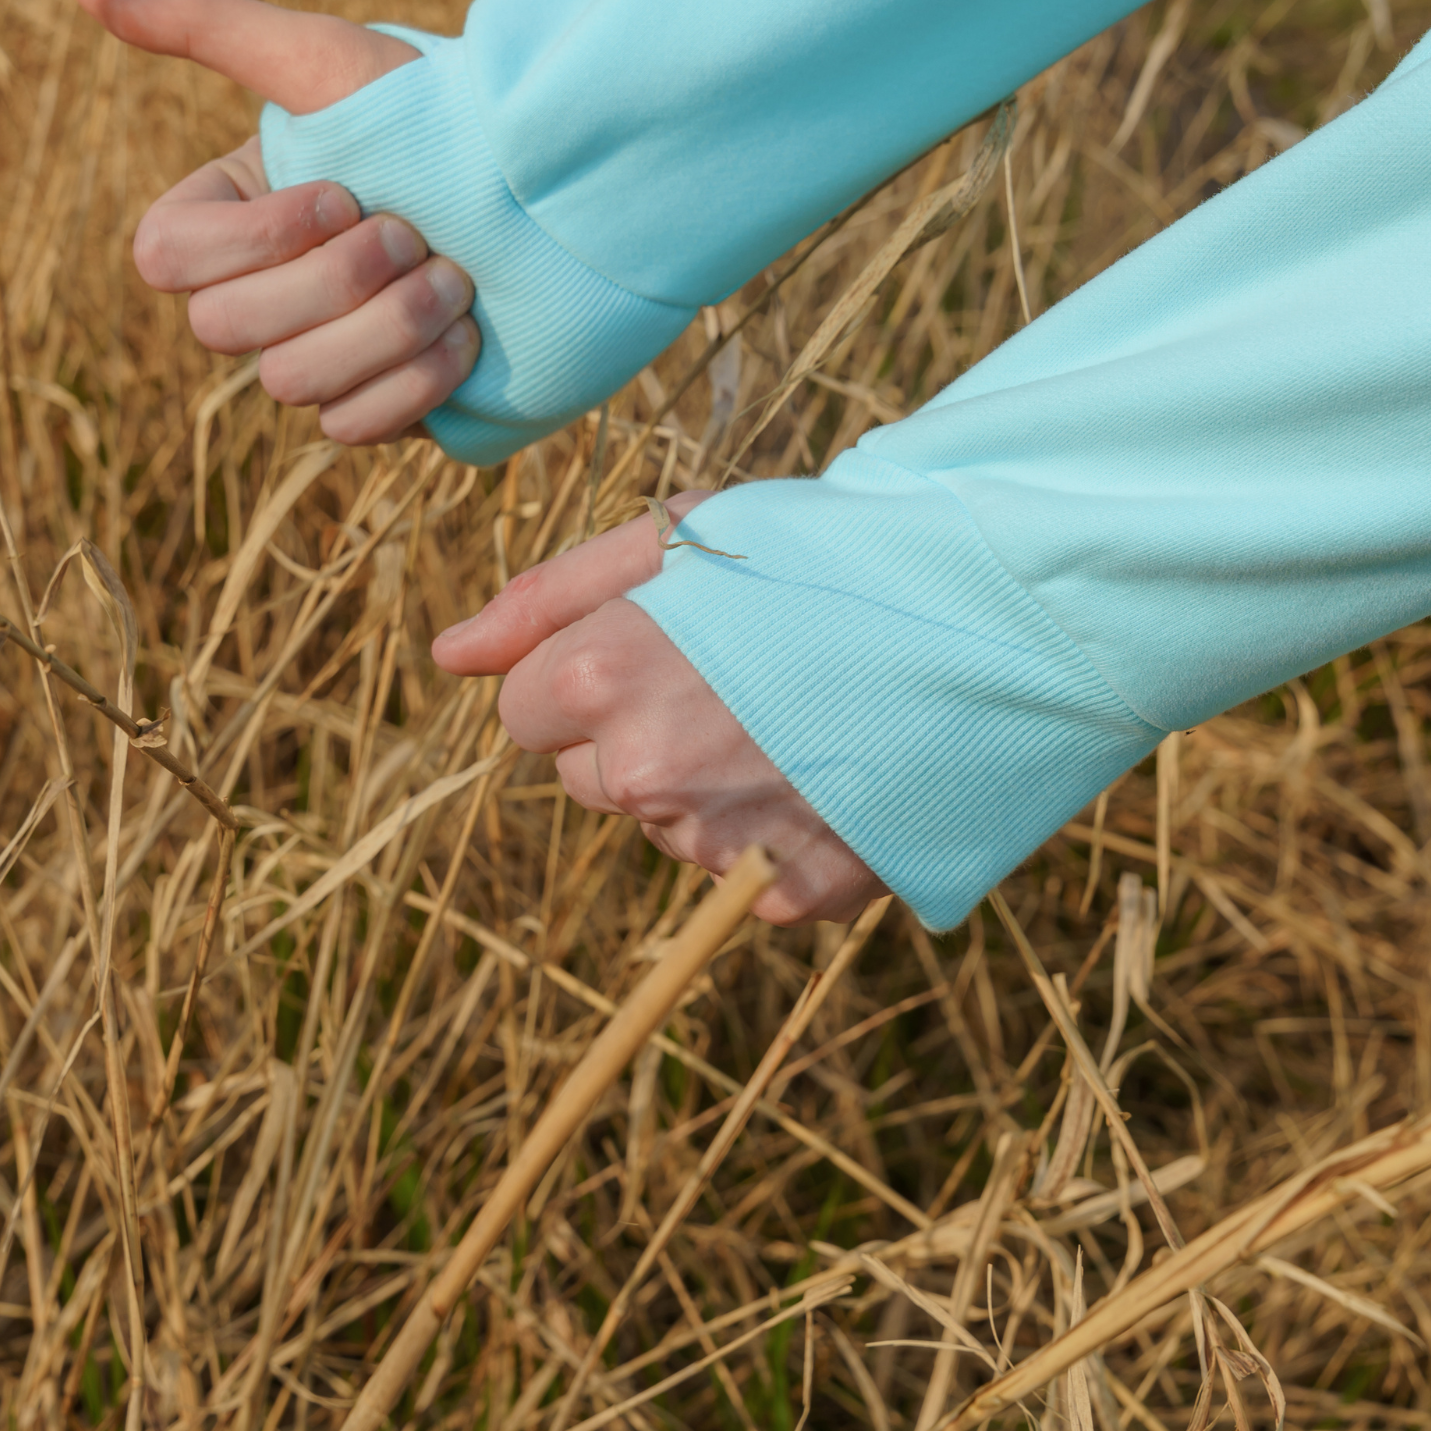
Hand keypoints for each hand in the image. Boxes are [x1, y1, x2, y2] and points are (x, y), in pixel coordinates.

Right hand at [73, 0, 480, 444]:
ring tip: (458, 278)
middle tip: (415, 232)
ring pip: (291, 387)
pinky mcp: (382, 408)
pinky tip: (472, 336)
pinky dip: (416, 385)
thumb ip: (205, 22)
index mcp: (233, 216)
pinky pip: (354, 429)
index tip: (341, 192)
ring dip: (388, 328)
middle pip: (225, 331)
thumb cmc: (441, 112)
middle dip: (337, 280)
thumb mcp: (325, 59)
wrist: (566, 189)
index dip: (251, 240)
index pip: (163, 259)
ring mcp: (321, 357)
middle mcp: (264, 293)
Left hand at [434, 493, 887, 924]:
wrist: (982, 612)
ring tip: (797, 710)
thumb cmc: (819, 553)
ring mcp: (715, 844)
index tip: (667, 636)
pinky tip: (830, 762)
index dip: (593, 664)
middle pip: (591, 774)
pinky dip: (774, 826)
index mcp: (597, 678)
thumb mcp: (675, 535)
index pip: (527, 709)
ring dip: (705, 779)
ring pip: (664, 821)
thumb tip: (447, 656)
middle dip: (639, 727)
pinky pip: (740, 870)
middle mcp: (641, 775)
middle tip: (741, 669)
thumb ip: (547, 597)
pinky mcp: (788, 895)